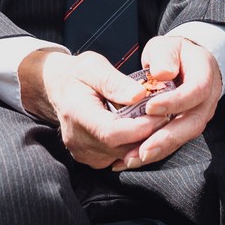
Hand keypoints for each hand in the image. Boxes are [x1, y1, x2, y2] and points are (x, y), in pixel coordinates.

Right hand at [19, 49, 165, 167]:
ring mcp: (83, 153)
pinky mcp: (90, 158)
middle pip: (120, 148)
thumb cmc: (77, 74)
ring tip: (156, 120)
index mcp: (76, 114)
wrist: (57, 88)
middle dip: (148, 134)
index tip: (161, 114)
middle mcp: (78, 140)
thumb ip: (115, 82)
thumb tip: (139, 95)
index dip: (140, 127)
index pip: (111, 132)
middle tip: (166, 116)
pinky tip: (142, 130)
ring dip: (143, 142)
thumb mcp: (94, 66)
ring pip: (122, 156)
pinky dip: (134, 146)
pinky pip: (118, 158)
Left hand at [113, 35, 222, 168]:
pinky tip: (130, 160)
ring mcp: (198, 117)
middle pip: (192, 123)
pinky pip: (172, 143)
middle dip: (167, 138)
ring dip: (158, 151)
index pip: (195, 91)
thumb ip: (164, 56)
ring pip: (182, 138)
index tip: (150, 108)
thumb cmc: (174, 54)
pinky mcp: (185, 128)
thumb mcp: (168, 46)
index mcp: (205, 76)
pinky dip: (153, 153)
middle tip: (142, 150)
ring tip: (132, 159)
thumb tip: (162, 73)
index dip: (175, 102)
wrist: (186, 63)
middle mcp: (206, 101)